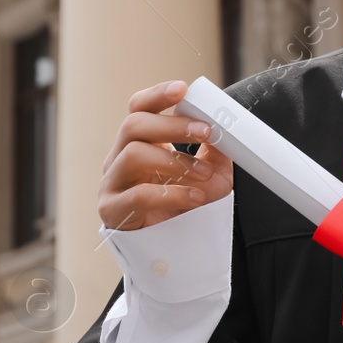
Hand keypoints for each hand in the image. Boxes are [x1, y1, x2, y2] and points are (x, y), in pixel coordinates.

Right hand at [99, 80, 234, 231]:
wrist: (176, 252)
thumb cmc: (186, 209)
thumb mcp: (210, 175)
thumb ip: (217, 151)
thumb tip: (229, 127)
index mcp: (139, 143)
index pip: (139, 108)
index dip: (157, 95)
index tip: (182, 89)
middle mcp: (119, 158)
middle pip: (133, 125)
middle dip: (172, 125)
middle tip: (205, 132)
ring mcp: (112, 184)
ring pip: (133, 155)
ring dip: (175, 160)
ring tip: (203, 174)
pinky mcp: (112, 211)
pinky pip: (137, 195)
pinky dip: (171, 193)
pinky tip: (194, 197)